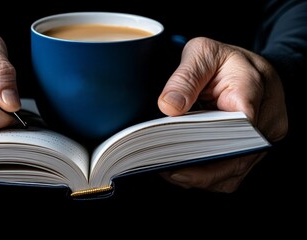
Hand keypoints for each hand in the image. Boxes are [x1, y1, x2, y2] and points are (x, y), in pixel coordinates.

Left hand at [157, 37, 287, 192]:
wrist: (249, 66)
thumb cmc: (225, 60)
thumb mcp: (202, 53)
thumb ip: (186, 77)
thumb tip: (169, 106)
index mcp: (253, 89)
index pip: (237, 126)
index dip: (208, 147)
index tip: (178, 156)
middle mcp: (267, 118)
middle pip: (235, 157)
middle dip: (199, 169)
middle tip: (164, 167)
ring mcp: (264, 138)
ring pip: (234, 171)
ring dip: (202, 176)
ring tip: (169, 169)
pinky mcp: (256, 149)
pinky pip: (233, 172)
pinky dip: (209, 175)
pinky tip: (185, 169)